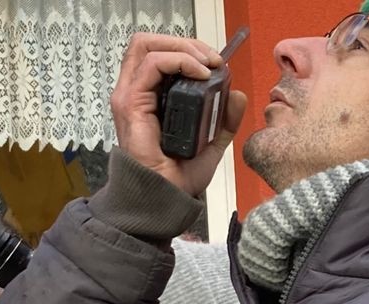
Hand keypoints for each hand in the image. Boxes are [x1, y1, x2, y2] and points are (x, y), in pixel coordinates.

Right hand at [110, 33, 248, 194]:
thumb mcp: (213, 142)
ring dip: (183, 47)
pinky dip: (179, 60)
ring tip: (208, 65)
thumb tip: (238, 95)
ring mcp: (130, 95)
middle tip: (213, 59)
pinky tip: (200, 73)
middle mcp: (136, 91)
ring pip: (147, 45)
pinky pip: (151, 64)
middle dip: (186, 42)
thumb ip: (226, 119)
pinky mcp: (131, 103)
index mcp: (150, 96)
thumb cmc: (180, 175)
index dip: (188, 49)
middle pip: (150, 42)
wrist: (167, 197)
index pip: (160, 53)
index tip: (216, 63)